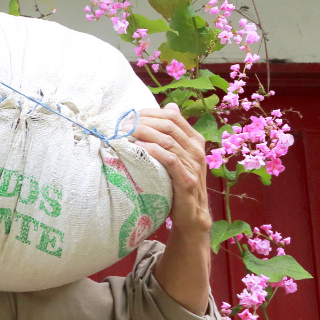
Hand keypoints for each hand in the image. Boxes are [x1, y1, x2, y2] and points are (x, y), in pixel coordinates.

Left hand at [129, 103, 210, 238]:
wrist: (191, 214)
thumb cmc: (178, 182)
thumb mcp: (177, 155)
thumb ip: (173, 133)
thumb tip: (169, 105)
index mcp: (195, 140)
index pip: (173, 116)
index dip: (151, 112)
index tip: (131, 115)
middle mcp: (196, 149)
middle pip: (168, 125)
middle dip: (143, 122)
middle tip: (123, 124)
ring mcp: (193, 165)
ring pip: (168, 140)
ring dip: (144, 133)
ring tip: (125, 133)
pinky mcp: (187, 180)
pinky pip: (170, 160)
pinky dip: (153, 151)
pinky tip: (138, 148)